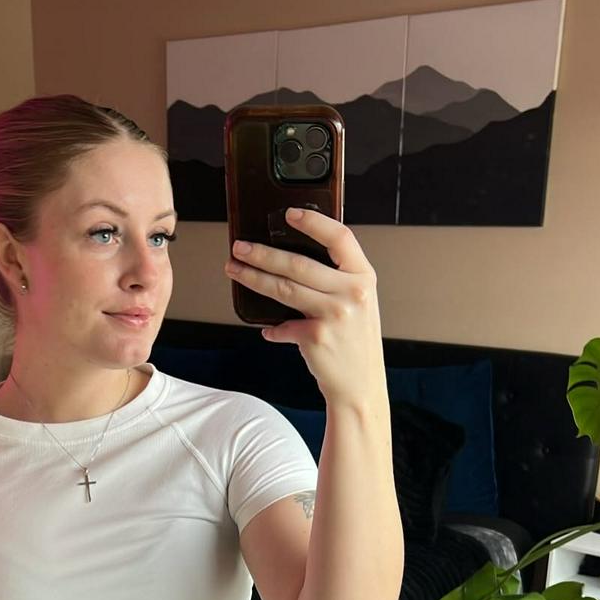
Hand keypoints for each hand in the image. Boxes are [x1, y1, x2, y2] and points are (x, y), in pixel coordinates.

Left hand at [224, 208, 385, 408]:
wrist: (361, 385)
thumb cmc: (355, 342)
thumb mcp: (358, 304)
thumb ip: (336, 281)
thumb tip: (290, 262)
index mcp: (363, 277)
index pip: (340, 237)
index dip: (314, 222)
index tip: (289, 213)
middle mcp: (352, 292)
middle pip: (298, 263)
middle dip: (262, 253)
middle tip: (240, 247)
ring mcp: (335, 314)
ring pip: (283, 288)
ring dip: (254, 277)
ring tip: (235, 269)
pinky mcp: (317, 336)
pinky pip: (283, 326)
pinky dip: (273, 328)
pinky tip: (267, 329)